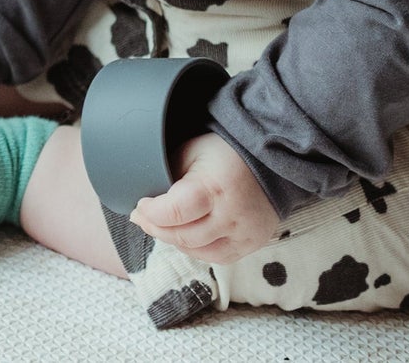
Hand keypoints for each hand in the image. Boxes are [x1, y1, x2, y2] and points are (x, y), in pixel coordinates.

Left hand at [130, 131, 279, 263]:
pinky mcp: (251, 245)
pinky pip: (216, 257)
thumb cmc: (224, 152)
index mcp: (215, 188)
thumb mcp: (192, 151)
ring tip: (162, 226)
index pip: (174, 213)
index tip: (140, 206)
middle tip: (143, 219)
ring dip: (174, 241)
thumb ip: (169, 175)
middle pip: (183, 236)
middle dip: (157, 229)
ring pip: (197, 252)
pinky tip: (186, 234)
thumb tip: (147, 196)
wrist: (269, 159)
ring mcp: (243, 235)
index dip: (151, 214)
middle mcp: (231, 217)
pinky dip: (197, 249)